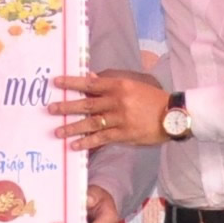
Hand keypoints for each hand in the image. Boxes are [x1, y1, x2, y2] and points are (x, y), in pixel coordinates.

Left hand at [50, 70, 172, 149]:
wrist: (173, 115)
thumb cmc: (152, 99)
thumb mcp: (132, 86)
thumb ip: (109, 83)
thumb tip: (90, 77)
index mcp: (119, 86)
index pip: (91, 83)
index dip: (72, 82)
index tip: (56, 82)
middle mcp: (117, 101)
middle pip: (87, 104)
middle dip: (66, 107)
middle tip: (50, 109)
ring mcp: (120, 118)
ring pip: (91, 123)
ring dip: (72, 127)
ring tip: (57, 131)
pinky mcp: (124, 134)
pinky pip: (101, 138)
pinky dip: (87, 142)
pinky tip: (75, 145)